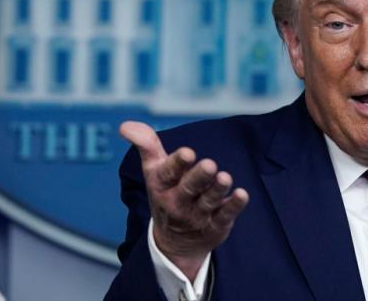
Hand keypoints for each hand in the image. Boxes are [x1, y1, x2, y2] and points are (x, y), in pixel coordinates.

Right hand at [120, 121, 249, 280]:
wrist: (174, 242)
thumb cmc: (166, 194)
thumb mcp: (154, 171)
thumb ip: (146, 145)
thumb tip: (125, 125)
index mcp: (162, 185)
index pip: (168, 173)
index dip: (178, 163)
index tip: (188, 152)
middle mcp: (178, 202)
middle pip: (189, 188)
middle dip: (199, 177)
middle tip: (210, 165)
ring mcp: (197, 215)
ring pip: (208, 201)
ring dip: (217, 190)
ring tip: (225, 178)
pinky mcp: (216, 225)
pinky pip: (225, 215)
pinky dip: (234, 206)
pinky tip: (242, 194)